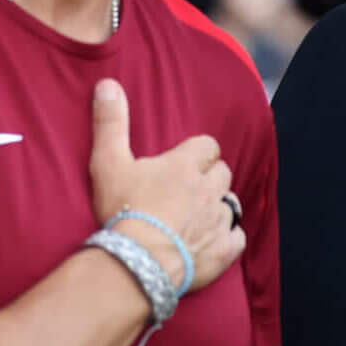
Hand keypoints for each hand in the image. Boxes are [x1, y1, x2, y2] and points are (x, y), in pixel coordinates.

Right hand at [86, 78, 244, 293]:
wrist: (138, 261)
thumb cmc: (123, 210)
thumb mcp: (108, 162)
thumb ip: (110, 122)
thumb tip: (107, 84)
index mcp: (184, 165)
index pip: (207, 146)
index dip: (199, 152)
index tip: (186, 160)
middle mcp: (208, 189)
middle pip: (222, 173)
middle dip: (211, 177)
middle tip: (191, 187)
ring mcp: (218, 221)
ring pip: (232, 204)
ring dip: (219, 206)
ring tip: (201, 214)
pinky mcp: (223, 251)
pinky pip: (238, 238)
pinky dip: (230, 237)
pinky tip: (216, 240)